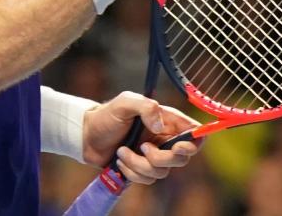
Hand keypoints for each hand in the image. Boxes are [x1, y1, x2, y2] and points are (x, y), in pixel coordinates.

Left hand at [81, 91, 200, 184]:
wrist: (86, 136)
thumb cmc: (106, 116)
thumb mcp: (125, 102)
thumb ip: (145, 107)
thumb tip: (160, 127)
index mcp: (166, 120)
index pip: (194, 132)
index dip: (195, 142)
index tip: (179, 146)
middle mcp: (164, 139)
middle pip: (182, 158)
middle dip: (162, 158)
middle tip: (143, 147)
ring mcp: (154, 155)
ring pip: (163, 171)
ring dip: (139, 164)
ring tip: (122, 151)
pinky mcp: (143, 169)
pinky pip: (148, 179)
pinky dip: (132, 172)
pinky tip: (120, 160)